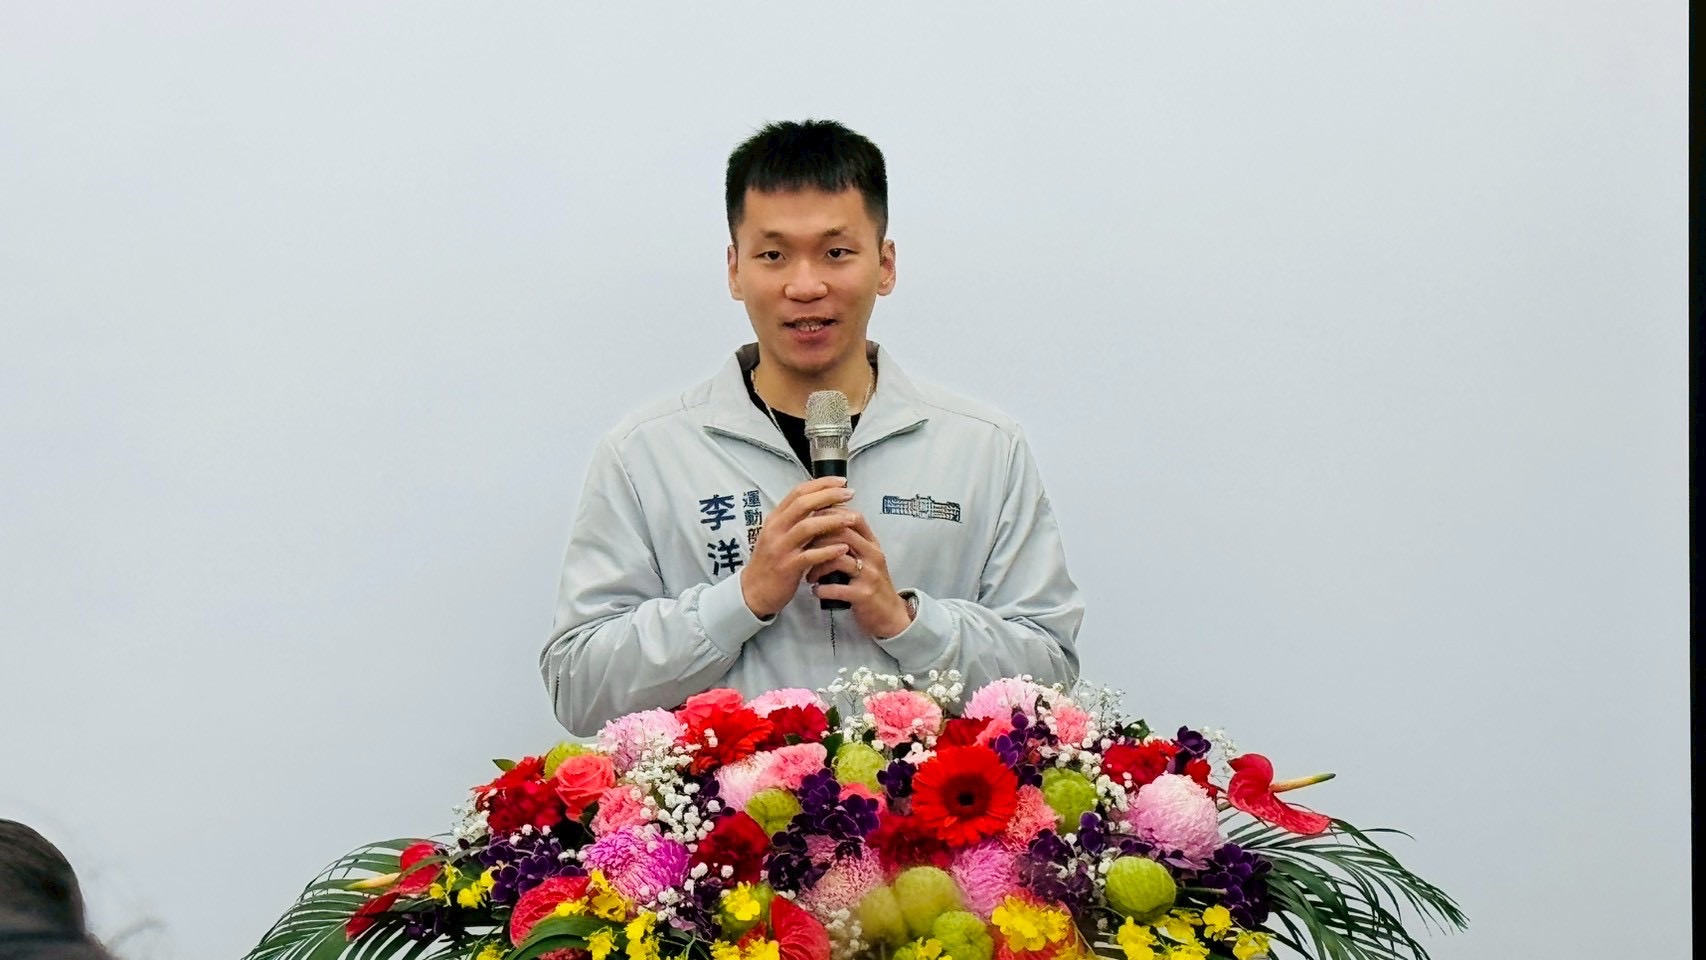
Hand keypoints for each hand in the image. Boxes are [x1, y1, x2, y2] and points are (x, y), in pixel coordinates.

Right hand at [739, 477, 858, 618]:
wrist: (753, 592)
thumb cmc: (771, 562)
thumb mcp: (778, 536)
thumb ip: (794, 520)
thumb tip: (820, 504)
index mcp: (775, 519)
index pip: (798, 492)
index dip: (821, 484)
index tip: (841, 481)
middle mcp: (776, 530)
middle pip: (803, 504)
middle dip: (829, 496)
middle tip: (850, 494)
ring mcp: (781, 548)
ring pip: (807, 527)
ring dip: (832, 520)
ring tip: (853, 518)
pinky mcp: (787, 568)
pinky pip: (810, 556)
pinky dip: (828, 550)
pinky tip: (844, 548)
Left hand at [807, 511, 914, 638]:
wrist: (891, 615)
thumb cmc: (871, 584)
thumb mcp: (866, 559)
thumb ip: (851, 544)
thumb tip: (822, 526)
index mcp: (872, 544)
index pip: (854, 518)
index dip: (831, 515)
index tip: (811, 523)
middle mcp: (873, 555)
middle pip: (843, 533)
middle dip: (818, 540)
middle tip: (803, 551)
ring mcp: (870, 575)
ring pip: (838, 559)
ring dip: (817, 567)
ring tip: (809, 576)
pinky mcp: (864, 595)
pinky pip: (837, 588)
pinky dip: (821, 589)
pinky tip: (815, 591)